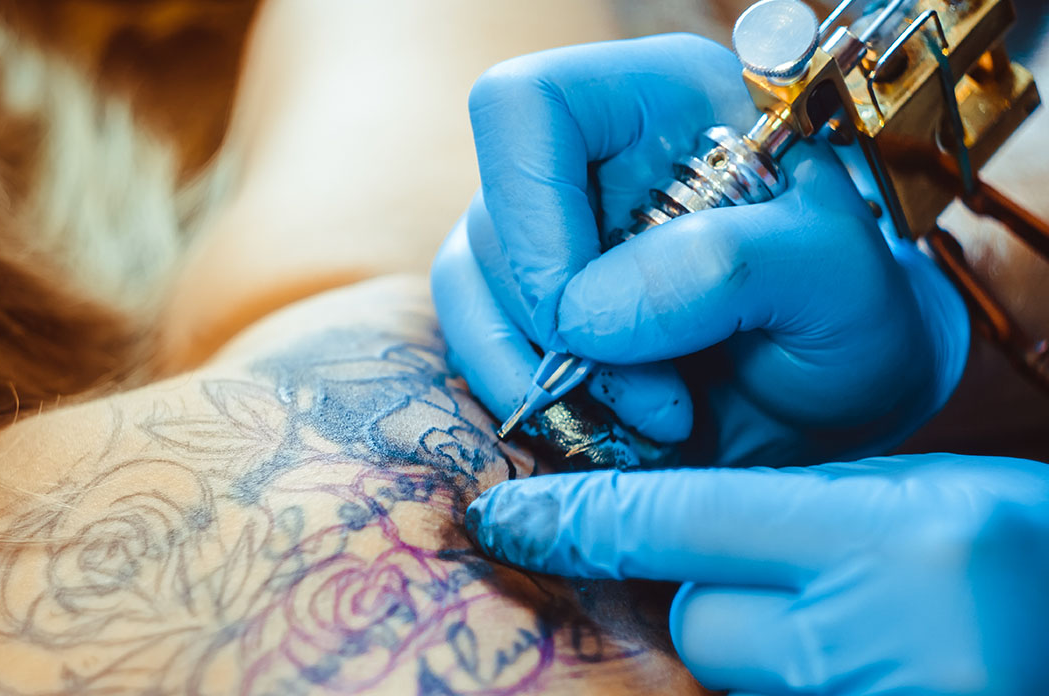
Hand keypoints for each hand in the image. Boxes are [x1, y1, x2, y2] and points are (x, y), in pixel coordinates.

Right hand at [431, 34, 968, 466]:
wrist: (838, 393)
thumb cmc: (852, 317)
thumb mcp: (838, 282)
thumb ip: (729, 269)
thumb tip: (583, 314)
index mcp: (658, 103)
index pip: (527, 108)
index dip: (531, 208)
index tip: (584, 313)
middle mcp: (587, 159)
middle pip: (492, 216)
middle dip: (560, 330)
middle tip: (658, 400)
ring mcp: (551, 233)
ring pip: (468, 284)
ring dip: (536, 373)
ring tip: (645, 418)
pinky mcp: (533, 305)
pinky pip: (476, 341)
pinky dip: (525, 397)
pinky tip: (604, 424)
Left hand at [465, 453, 1048, 694]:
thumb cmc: (1033, 555)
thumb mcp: (921, 497)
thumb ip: (795, 507)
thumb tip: (676, 521)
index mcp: (889, 538)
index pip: (674, 520)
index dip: (575, 519)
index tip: (504, 518)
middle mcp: (871, 637)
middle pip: (697, 615)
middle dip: (717, 593)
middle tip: (801, 581)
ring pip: (730, 670)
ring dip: (762, 648)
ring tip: (853, 629)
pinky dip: (791, 679)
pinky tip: (855, 660)